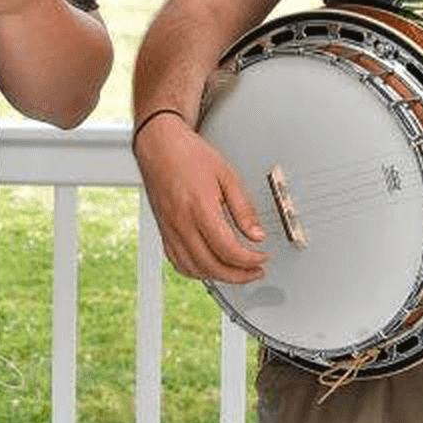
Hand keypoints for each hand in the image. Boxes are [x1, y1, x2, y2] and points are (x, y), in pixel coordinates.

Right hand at [132, 112, 269, 285]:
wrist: (159, 145)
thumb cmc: (190, 155)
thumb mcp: (227, 175)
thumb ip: (243, 208)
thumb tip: (257, 235)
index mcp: (199, 208)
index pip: (228, 249)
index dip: (250, 260)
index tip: (263, 257)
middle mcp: (181, 223)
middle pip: (212, 266)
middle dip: (239, 275)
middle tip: (256, 271)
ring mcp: (169, 230)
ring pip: (194, 269)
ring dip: (219, 277)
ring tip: (238, 272)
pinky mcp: (163, 232)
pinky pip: (179, 263)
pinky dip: (197, 271)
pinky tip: (211, 267)